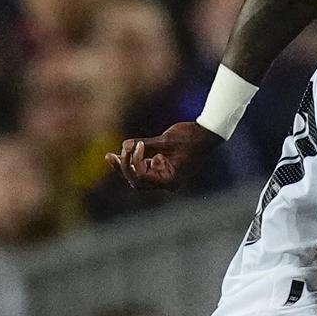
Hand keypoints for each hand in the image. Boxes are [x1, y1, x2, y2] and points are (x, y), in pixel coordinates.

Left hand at [106, 121, 221, 189]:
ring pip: (138, 176)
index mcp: (171, 180)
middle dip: (124, 168)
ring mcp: (164, 176)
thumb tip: (123, 145)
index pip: (143, 178)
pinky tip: (121, 152)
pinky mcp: (163, 167)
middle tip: (110, 156)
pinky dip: (134, 160)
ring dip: (125, 165)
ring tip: (109, 156)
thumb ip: (145, 144)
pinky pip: (144, 168)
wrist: (207, 133)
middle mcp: (167, 181)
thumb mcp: (166, 140)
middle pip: (137, 181)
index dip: (134, 163)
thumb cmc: (191, 137)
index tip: (135, 146)